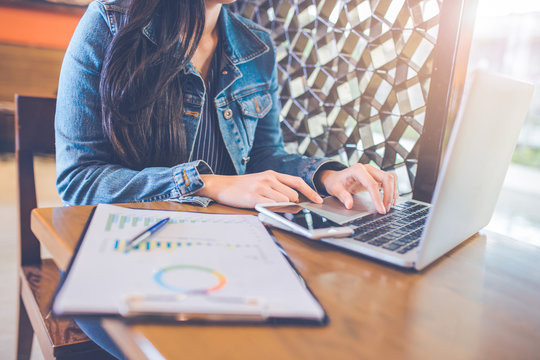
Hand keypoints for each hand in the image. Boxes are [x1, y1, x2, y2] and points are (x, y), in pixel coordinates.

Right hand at [197, 170, 322, 208]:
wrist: (221, 186)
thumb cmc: (242, 187)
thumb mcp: (261, 182)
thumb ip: (277, 188)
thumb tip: (295, 201)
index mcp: (272, 174)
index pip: (297, 182)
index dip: (310, 191)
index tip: (318, 200)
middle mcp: (269, 178)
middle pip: (293, 194)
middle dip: (293, 204)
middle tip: (286, 208)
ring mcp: (262, 187)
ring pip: (285, 200)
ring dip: (282, 207)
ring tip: (269, 206)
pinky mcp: (254, 196)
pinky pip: (272, 205)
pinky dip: (273, 208)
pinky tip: (264, 207)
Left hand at [318, 164, 398, 213]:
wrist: (336, 178)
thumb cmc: (336, 183)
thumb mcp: (335, 189)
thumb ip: (342, 196)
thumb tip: (349, 205)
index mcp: (357, 170)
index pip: (372, 184)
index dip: (378, 198)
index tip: (381, 210)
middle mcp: (368, 168)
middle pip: (386, 178)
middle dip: (389, 195)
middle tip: (385, 209)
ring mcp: (373, 171)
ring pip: (391, 178)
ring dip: (393, 192)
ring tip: (388, 206)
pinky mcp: (377, 176)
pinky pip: (389, 181)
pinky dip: (392, 190)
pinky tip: (390, 200)